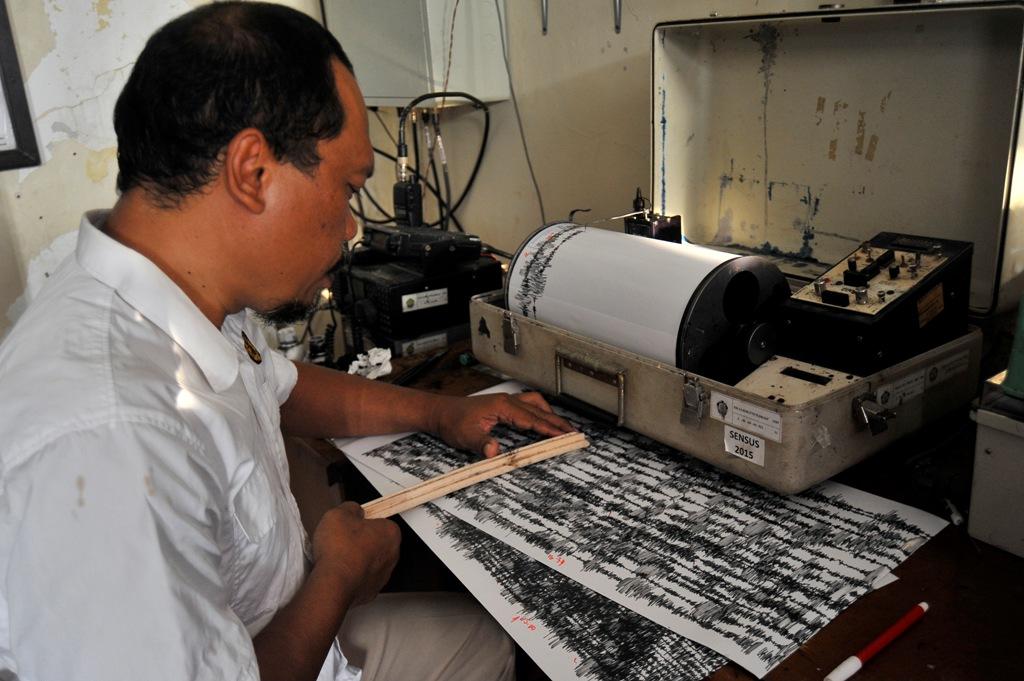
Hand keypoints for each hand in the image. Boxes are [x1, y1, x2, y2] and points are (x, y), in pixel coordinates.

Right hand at [311, 502, 399, 605]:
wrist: (332, 585)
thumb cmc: (339, 552)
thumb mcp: (339, 514)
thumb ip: (350, 508)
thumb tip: (352, 510)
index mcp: (390, 533)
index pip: (381, 520)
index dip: (363, 520)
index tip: (352, 522)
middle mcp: (392, 555)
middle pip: (375, 541)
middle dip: (360, 539)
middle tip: (342, 538)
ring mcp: (382, 575)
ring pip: (368, 561)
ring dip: (355, 558)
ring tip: (337, 556)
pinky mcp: (371, 591)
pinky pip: (361, 577)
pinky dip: (351, 575)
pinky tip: (338, 571)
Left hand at [433, 391, 573, 457]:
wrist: (440, 412)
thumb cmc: (452, 421)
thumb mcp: (466, 436)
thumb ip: (482, 443)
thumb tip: (495, 452)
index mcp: (503, 406)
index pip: (533, 419)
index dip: (550, 429)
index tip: (565, 436)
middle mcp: (507, 401)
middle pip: (540, 410)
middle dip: (558, 422)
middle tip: (574, 434)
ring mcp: (506, 401)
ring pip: (536, 404)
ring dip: (550, 415)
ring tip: (563, 429)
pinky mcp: (503, 405)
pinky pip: (528, 405)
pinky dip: (540, 413)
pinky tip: (542, 421)